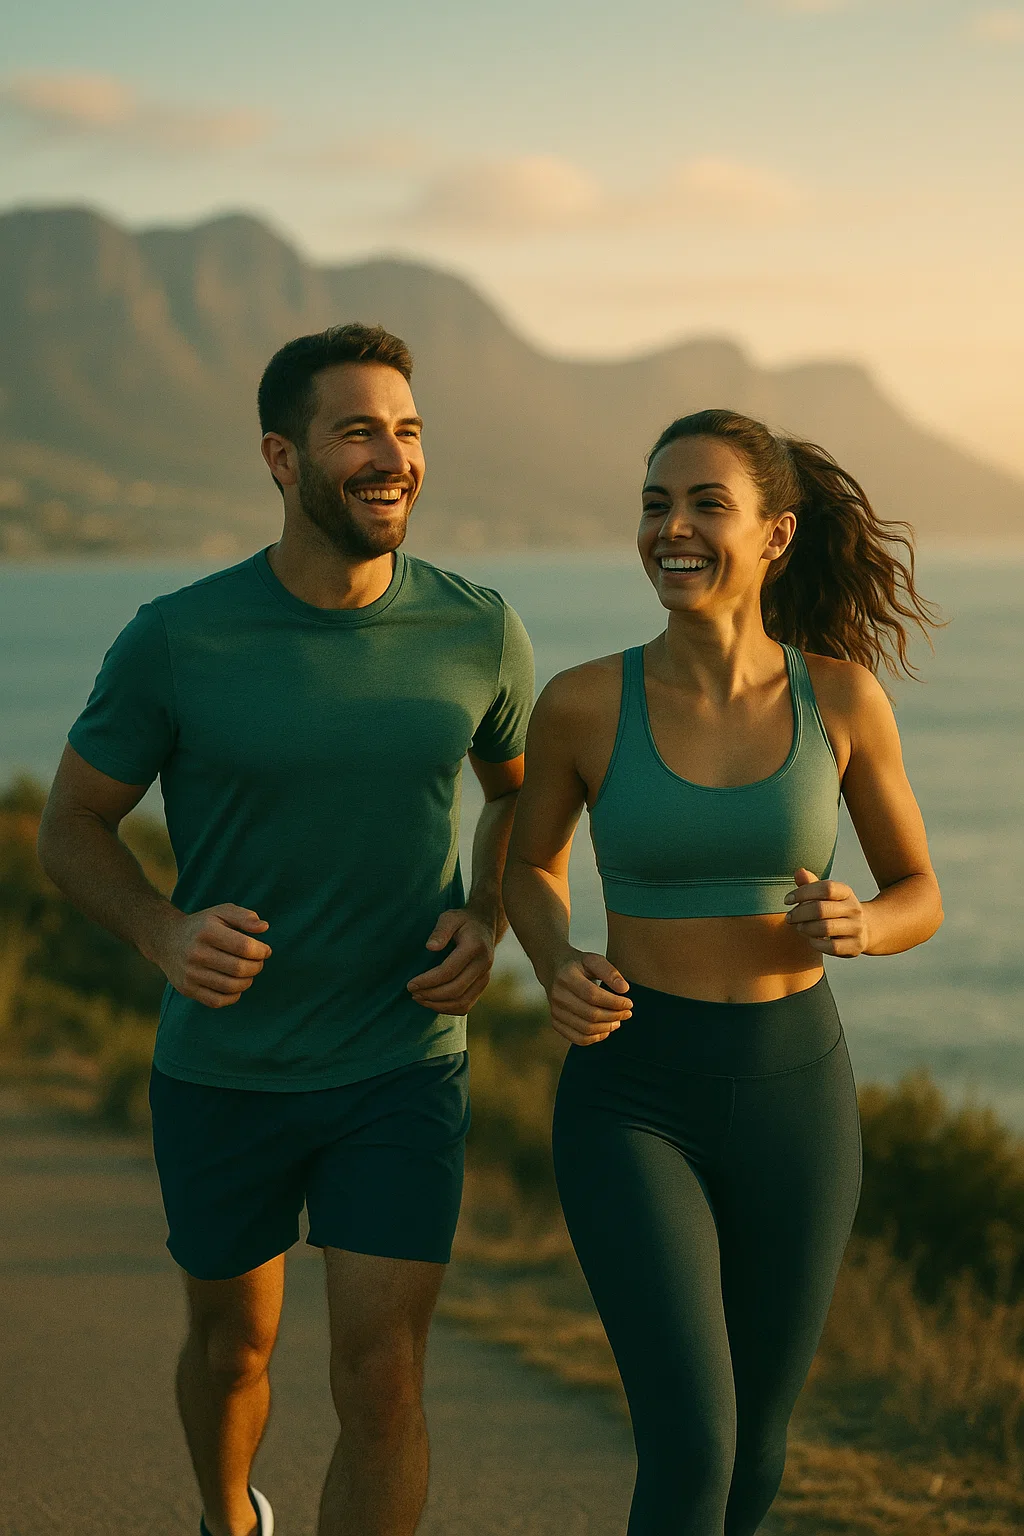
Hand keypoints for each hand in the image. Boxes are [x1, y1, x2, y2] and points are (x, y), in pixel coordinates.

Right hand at [153, 904, 271, 1008]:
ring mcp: (190, 973)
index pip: (244, 947)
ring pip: (231, 987)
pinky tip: (235, 985)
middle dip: (257, 967)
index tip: (265, 950)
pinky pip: (218, 1001)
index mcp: (207, 931)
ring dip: (247, 981)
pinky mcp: (187, 989)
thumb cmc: (202, 926)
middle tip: (258, 962)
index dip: (261, 951)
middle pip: (239, 968)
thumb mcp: (222, 913)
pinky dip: (233, 996)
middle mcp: (196, 953)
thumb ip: (244, 917)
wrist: (167, 940)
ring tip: (247, 972)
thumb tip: (264, 927)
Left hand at [407, 909, 494, 1013]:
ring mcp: (485, 977)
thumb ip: (440, 931)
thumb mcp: (450, 917)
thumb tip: (430, 947)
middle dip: (430, 995)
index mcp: (475, 947)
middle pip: (455, 990)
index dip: (428, 981)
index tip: (410, 984)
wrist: (484, 926)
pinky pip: (466, 1005)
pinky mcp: (482, 986)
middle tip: (412, 992)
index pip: (449, 971)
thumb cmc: (462, 921)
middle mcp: (483, 965)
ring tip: (419, 998)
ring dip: (438, 1005)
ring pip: (462, 1003)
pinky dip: (447, 1009)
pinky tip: (432, 1003)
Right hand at [546, 950, 632, 1046]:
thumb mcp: (593, 959)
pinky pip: (577, 1038)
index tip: (629, 1003)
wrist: (553, 969)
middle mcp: (558, 995)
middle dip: (614, 1016)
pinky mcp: (556, 1022)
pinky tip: (605, 1030)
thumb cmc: (577, 964)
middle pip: (590, 1014)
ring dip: (606, 1028)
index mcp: (567, 976)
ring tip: (618, 1021)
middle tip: (627, 1013)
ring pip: (585, 1029)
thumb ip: (610, 972)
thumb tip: (624, 989)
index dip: (614, 1002)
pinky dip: (595, 1038)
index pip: (593, 995)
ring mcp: (555, 1011)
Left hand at [784, 868, 869, 956]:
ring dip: (806, 928)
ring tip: (799, 927)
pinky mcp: (855, 946)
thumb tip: (799, 871)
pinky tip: (811, 939)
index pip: (825, 888)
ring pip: (825, 928)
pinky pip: (831, 947)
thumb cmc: (835, 909)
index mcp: (846, 892)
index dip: (802, 893)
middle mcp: (854, 909)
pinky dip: (816, 943)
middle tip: (789, 918)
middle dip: (799, 914)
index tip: (787, 900)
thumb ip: (810, 884)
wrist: (865, 929)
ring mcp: (857, 928)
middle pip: (821, 909)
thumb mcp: (825, 895)